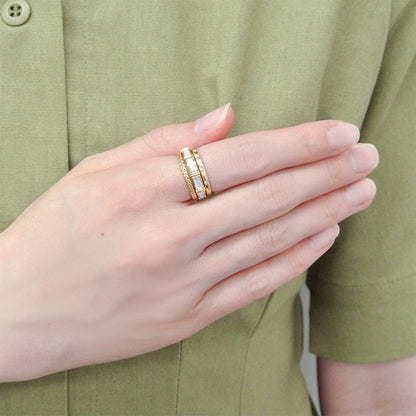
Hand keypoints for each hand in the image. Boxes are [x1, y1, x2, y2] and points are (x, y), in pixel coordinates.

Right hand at [0, 104, 377, 381]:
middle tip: (366, 157)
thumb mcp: (96, 171)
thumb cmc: (54, 232)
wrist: (21, 308)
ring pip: (271, 240)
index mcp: (143, 190)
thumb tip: (224, 119)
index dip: (297, 143)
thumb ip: (164, 143)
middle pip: (268, 197)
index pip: (241, 157)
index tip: (338, 133)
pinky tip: (324, 237)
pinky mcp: (188, 317)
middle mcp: (169, 236)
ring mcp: (183, 282)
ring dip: (324, 212)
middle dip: (326, 173)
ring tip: (360, 191)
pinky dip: (295, 258)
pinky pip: (255, 284)